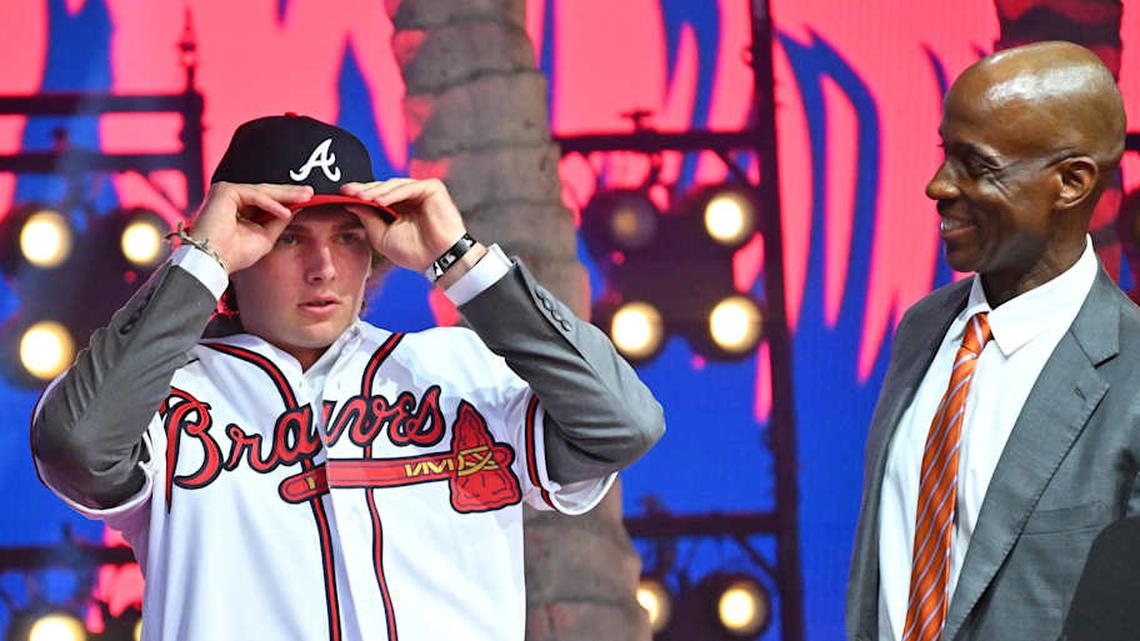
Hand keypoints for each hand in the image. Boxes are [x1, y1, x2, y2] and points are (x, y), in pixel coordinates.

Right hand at [189, 182, 312, 273]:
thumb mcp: (265, 236)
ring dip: (285, 195)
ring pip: (262, 191)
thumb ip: (278, 222)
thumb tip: (295, 209)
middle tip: (310, 192)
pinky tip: (285, 212)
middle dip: (290, 192)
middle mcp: (232, 198)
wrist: (214, 261)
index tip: (308, 198)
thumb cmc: (235, 253)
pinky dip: (271, 204)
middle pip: (266, 192)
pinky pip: (254, 195)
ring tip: (305, 197)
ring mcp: (227, 192)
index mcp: (240, 208)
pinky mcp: (225, 191)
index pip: (267, 199)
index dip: (287, 198)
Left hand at [341, 178, 467, 272]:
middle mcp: (410, 197)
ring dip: (376, 191)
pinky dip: (393, 193)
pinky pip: (408, 187)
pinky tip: (380, 201)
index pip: (377, 195)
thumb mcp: (381, 236)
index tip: (342, 194)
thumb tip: (350, 203)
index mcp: (398, 207)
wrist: (439, 260)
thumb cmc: (413, 252)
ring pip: (394, 185)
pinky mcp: (433, 188)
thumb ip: (367, 218)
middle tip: (348, 192)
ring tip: (362, 198)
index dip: (360, 194)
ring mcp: (422, 191)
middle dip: (365, 189)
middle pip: (383, 187)